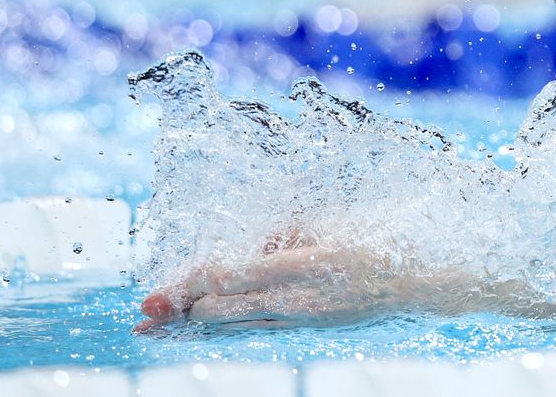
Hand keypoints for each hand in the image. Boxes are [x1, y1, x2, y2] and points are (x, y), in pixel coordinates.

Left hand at [135, 242, 439, 331]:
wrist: (413, 285)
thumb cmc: (373, 243)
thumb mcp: (328, 225)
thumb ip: (282, 234)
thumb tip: (242, 250)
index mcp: (304, 265)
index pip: (235, 276)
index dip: (194, 283)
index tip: (164, 288)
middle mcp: (297, 299)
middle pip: (225, 308)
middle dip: (180, 310)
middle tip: (142, 312)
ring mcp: (299, 319)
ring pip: (232, 325)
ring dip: (188, 327)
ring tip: (151, 330)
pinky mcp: (301, 327)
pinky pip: (250, 329)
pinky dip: (217, 330)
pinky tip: (195, 331)